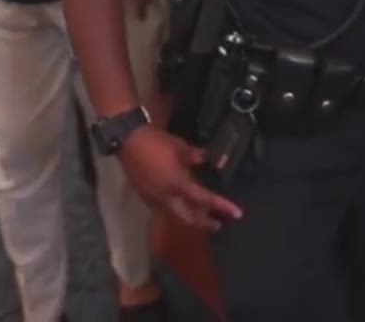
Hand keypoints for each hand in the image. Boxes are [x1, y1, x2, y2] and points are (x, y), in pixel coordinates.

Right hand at [119, 128, 243, 231]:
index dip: (222, 206)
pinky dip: (177, 206)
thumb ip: (194, 157)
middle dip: (204, 222)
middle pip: (188, 217)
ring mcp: (153, 199)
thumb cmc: (155, 142)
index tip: (237, 213)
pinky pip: (165, 206)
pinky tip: (181, 199)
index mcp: (178, 185)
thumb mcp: (180, 147)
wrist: (127, 140)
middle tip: (218, 224)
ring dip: (190, 214)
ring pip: (176, 213)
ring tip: (202, 212)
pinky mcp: (145, 196)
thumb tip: (205, 160)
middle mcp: (166, 198)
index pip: (204, 199)